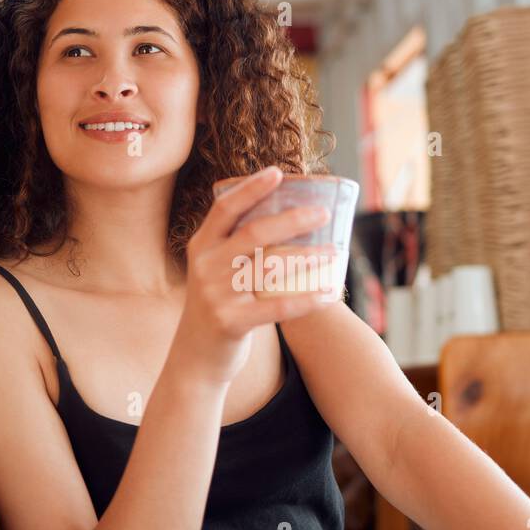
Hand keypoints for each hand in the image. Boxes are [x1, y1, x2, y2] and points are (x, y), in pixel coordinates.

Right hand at [173, 166, 334, 385]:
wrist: (194, 356)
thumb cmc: (217, 305)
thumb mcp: (213, 270)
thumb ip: (234, 245)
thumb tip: (284, 215)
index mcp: (201, 247)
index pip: (224, 208)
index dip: (251, 188)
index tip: (278, 173)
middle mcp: (205, 267)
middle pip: (253, 233)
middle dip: (292, 219)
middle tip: (323, 214)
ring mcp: (217, 295)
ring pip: (270, 268)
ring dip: (307, 258)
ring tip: (334, 252)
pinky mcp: (231, 322)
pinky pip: (277, 308)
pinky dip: (307, 299)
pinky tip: (329, 292)